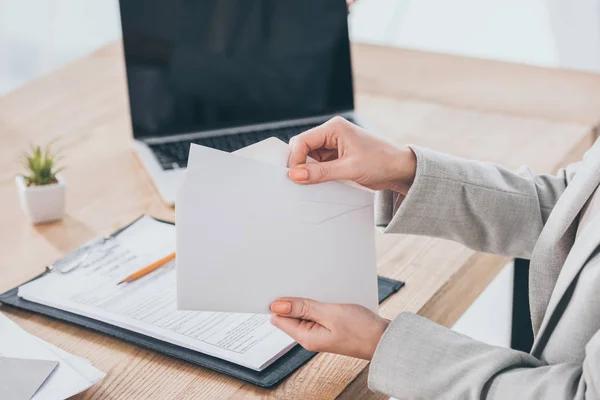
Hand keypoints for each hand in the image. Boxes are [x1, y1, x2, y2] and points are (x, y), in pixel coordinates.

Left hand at [270, 297, 388, 359]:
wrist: (385, 339)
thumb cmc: (361, 330)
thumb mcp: (330, 314)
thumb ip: (303, 308)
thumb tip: (277, 306)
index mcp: (305, 337)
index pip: (279, 318)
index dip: (277, 302)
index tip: (280, 286)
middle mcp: (310, 336)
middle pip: (291, 314)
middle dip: (294, 298)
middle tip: (301, 282)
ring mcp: (320, 331)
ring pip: (305, 311)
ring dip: (309, 299)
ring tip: (319, 288)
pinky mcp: (329, 326)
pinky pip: (317, 312)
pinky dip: (320, 302)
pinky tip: (328, 295)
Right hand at [287, 117, 416, 193]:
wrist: (401, 169)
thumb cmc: (381, 163)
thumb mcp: (349, 169)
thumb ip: (320, 172)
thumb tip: (294, 175)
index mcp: (334, 128)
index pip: (303, 140)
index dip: (295, 159)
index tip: (293, 177)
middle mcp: (332, 132)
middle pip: (303, 147)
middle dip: (300, 164)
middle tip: (300, 182)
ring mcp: (334, 144)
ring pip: (309, 157)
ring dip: (308, 170)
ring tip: (313, 183)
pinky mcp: (337, 155)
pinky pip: (319, 163)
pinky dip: (316, 173)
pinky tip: (320, 182)